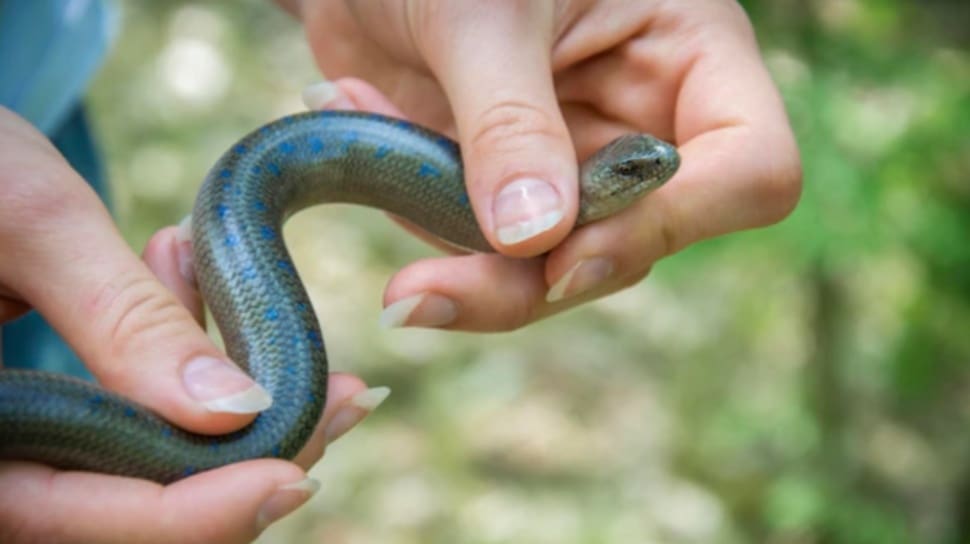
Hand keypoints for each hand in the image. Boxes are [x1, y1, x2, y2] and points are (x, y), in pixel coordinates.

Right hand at [0, 106, 380, 542]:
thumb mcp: (23, 219)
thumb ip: (121, 319)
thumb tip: (235, 411)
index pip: (88, 517)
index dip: (206, 511)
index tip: (300, 472)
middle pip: (136, 514)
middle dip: (249, 461)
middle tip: (346, 398)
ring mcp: (19, 445)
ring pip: (144, 473)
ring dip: (226, 409)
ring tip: (244, 302)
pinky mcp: (44, 412)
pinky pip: (128, 424)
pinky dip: (182, 374)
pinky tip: (194, 286)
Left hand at [290, 0, 800, 329]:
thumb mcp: (483, 11)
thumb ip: (510, 122)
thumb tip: (533, 241)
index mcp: (688, 54)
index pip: (750, 170)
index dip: (674, 224)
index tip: (568, 254)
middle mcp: (643, 121)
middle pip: (635, 244)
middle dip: (530, 279)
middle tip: (420, 296)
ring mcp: (573, 161)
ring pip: (551, 266)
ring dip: (456, 258)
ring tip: (364, 147)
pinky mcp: (504, 183)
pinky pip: (478, 241)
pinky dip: (413, 210)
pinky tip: (353, 105)